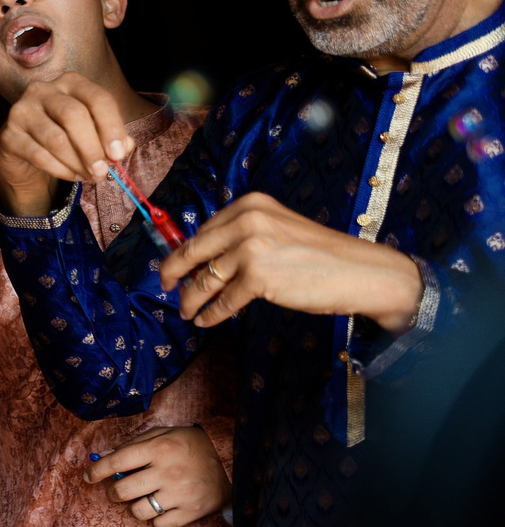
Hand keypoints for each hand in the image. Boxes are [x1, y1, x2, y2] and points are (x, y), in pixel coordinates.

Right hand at [0, 73, 137, 216]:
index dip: (112, 127)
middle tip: (102, 170)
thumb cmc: (63, 134)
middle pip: (74, 115)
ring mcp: (22, 111)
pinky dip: (60, 170)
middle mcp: (43, 90)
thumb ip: (110, 137)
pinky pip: (38, 155)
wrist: (22, 149)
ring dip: (77, 162)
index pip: (97, 98)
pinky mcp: (8, 135)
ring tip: (89, 176)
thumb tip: (123, 148)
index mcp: (70, 82)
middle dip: (92, 147)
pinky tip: (72, 176)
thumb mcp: (91, 131)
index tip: (118, 154)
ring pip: (56, 139)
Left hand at [85, 424, 228, 526]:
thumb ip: (133, 444)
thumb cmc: (192, 446)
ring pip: (138, 511)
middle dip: (113, 492)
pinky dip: (155, 518)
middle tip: (118, 491)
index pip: (117, 461)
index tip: (89, 476)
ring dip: (135, 507)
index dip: (97, 470)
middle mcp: (169, 472)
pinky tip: (162, 507)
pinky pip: (159, 524)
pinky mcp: (192, 512)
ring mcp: (181, 494)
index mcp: (160, 448)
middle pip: (123, 491)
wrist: (235, 460)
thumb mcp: (164, 434)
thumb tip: (102, 456)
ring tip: (144, 498)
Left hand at [157, 192, 426, 330]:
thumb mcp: (276, 232)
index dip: (184, 253)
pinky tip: (206, 321)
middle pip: (193, 252)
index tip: (174, 268)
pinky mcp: (258, 276)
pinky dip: (211, 314)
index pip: (202, 232)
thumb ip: (240, 239)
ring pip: (205, 279)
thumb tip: (199, 263)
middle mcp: (247, 221)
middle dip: (174, 274)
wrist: (361, 272)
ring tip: (188, 312)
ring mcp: (251, 248)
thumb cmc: (318, 256)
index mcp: (250, 205)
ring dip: (191, 299)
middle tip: (165, 288)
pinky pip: (223, 301)